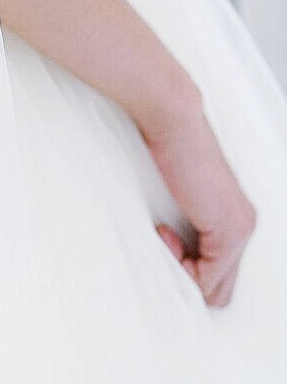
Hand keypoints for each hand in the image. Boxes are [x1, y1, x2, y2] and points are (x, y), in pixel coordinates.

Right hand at [141, 94, 256, 306]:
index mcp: (236, 217)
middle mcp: (245, 226)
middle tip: (165, 243)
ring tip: (165, 238)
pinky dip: (181, 266)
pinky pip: (206, 279)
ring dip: (183, 274)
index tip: (165, 235)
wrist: (174, 121)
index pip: (219, 272)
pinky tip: (165, 233)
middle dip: (187, 278)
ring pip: (216, 290)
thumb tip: (171, 239)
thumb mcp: (180, 191)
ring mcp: (240, 230)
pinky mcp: (229, 232)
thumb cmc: (168, 145)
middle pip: (221, 289)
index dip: (186, 267)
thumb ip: (186, 218)